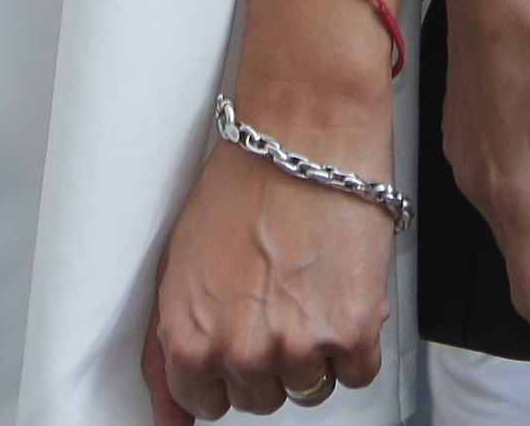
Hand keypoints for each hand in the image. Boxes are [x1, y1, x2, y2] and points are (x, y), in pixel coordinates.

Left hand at [142, 135, 394, 421]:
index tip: (241, 340)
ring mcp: (296, 345)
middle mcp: (239, 348)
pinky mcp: (350, 331)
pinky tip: (341, 292)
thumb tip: (172, 420)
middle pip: (260, 398)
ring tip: (312, 288)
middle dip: (271, 355)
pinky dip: (356, 340)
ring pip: (311, 387)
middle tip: (280, 297)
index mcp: (188, 335)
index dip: (225, 367)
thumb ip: (171, 347)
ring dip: (316, 349)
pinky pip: (358, 373)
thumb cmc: (245, 181)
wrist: (307, 131)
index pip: (204, 400)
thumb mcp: (182, 263)